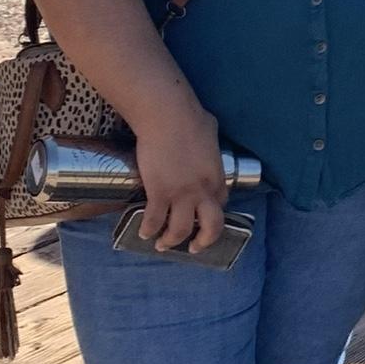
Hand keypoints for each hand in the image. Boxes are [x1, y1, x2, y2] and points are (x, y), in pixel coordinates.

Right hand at [133, 100, 229, 251]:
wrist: (167, 116)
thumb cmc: (189, 117)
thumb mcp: (210, 133)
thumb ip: (208, 144)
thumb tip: (203, 136)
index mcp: (217, 177)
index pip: (221, 205)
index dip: (212, 214)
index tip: (203, 218)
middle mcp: (203, 191)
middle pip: (211, 227)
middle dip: (203, 241)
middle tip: (193, 247)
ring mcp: (181, 194)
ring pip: (180, 230)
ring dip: (171, 241)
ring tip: (163, 245)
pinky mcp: (159, 192)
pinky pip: (154, 219)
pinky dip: (148, 229)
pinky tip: (144, 232)